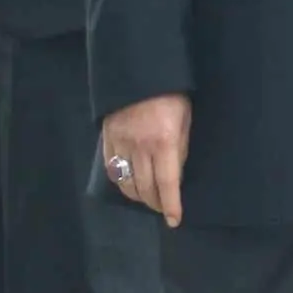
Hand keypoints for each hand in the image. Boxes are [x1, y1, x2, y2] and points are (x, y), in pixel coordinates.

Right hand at [101, 93, 192, 225]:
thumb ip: (180, 148)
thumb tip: (176, 175)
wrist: (138, 71)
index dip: (171, 204)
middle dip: (155, 203)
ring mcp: (121, 144)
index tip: (174, 220)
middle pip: (145, 187)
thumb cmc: (171, 94)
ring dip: (138, 196)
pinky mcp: (107, 139)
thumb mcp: (185, 120)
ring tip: (148, 200)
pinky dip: (121, 182)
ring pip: (127, 182)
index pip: (167, 183)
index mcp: (164, 142)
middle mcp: (140, 147)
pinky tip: (129, 186)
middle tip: (162, 208)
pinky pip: (113, 169)